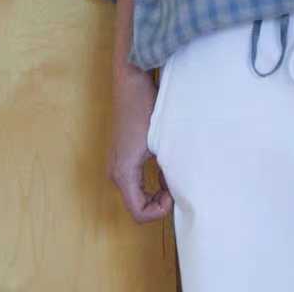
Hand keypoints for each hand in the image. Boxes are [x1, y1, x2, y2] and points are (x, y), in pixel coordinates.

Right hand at [107, 64, 173, 221]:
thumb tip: (177, 188)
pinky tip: (164, 166)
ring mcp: (117, 163)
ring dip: (155, 190)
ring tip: (172, 175)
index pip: (139, 213)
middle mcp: (115, 173)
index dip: (159, 211)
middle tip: (176, 186)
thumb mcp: (160, 142)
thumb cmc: (144, 108)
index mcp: (122, 173)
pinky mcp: (121, 154)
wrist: (131, 81)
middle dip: (158, 201)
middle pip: (137, 205)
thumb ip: (167, 170)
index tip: (174, 193)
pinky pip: (136, 179)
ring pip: (137, 193)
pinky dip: (150, 179)